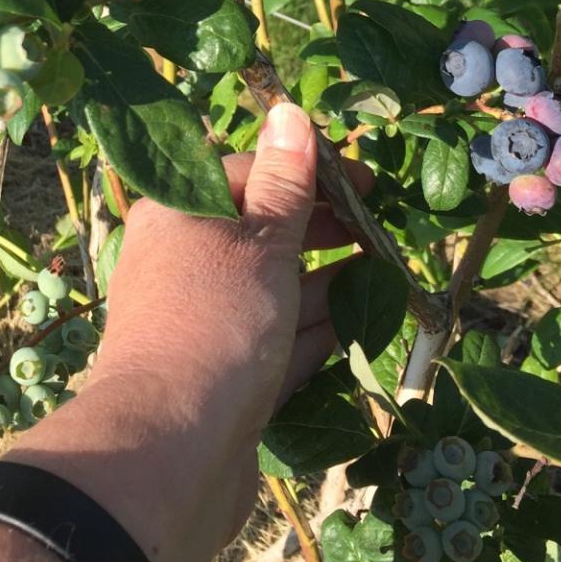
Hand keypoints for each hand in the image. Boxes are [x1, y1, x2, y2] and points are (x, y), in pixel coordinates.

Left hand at [12, 103, 371, 561]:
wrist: (171, 450)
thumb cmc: (215, 321)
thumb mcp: (259, 241)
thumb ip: (284, 183)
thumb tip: (290, 111)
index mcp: (180, 216)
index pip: (248, 174)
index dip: (308, 171)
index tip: (368, 181)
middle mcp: (188, 265)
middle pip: (264, 234)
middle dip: (324, 229)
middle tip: (385, 227)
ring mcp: (209, 325)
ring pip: (277, 291)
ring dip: (331, 280)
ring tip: (389, 269)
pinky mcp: (230, 380)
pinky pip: (281, 343)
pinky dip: (320, 332)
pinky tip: (365, 321)